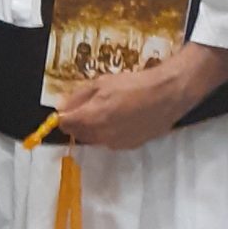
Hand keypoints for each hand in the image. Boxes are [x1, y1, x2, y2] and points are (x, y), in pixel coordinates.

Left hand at [57, 41, 227, 148]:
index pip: (65, 124)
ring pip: (95, 138)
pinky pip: (111, 141)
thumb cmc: (134, 84)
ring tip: (108, 110)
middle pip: (79, 133)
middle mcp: (101, 136)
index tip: (67, 108)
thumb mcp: (102, 83)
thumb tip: (59, 107)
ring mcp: (116, 143)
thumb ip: (78, 97)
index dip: (63, 116)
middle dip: (78, 121)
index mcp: (91, 118)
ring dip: (94, 127)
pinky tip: (122, 118)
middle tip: (89, 105)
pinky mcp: (130, 146)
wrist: (168, 94)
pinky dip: (110, 132)